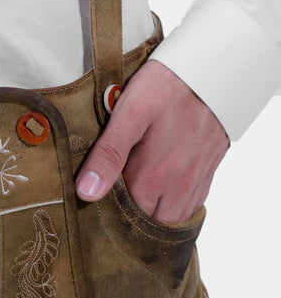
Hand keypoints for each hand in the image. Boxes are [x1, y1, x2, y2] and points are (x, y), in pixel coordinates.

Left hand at [75, 59, 229, 223]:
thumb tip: (86, 192)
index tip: (92, 194)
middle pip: (146, 223)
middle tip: (109, 188)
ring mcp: (194, 186)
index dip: (105, 210)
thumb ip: (108, 154)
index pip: (123, 219)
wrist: (210, 74)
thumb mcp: (130, 113)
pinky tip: (158, 182)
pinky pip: (187, 207)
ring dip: (150, 211)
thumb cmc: (165, 89)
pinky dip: (171, 204)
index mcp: (152, 180)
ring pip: (168, 220)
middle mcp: (176, 191)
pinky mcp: (206, 176)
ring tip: (131, 186)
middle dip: (127, 215)